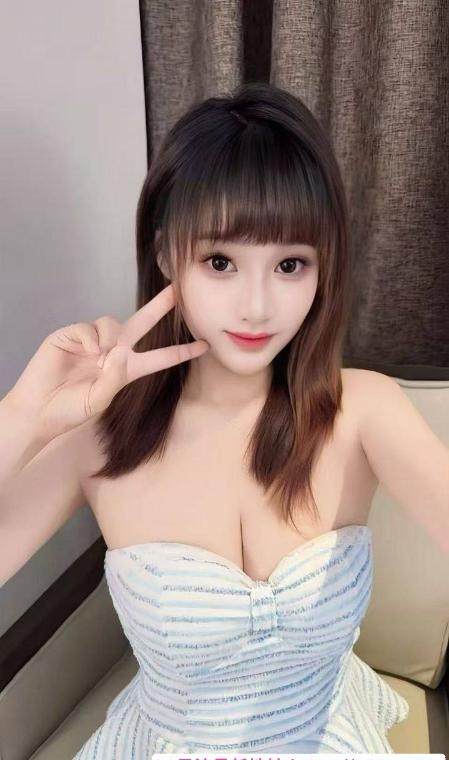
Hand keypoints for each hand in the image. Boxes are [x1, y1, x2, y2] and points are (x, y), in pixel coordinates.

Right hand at [8, 284, 208, 439]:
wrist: (39, 410)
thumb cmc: (71, 409)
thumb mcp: (101, 400)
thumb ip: (115, 378)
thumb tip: (120, 351)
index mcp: (126, 369)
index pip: (159, 357)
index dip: (181, 351)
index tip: (204, 345)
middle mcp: (113, 350)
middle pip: (142, 323)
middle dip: (159, 306)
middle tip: (178, 291)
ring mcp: (92, 341)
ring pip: (112, 323)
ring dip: (112, 338)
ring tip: (100, 359)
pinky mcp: (70, 335)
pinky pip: (88, 328)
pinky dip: (91, 338)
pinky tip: (89, 352)